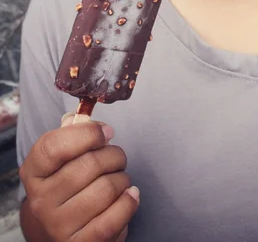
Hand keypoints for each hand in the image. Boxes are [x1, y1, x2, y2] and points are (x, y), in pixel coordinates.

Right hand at [19, 114, 138, 241]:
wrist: (62, 228)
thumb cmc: (68, 183)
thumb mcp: (63, 157)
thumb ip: (74, 133)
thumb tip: (92, 122)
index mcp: (33, 172)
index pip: (54, 146)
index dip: (87, 133)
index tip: (106, 132)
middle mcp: (41, 200)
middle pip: (90, 164)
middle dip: (114, 155)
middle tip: (116, 157)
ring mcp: (59, 225)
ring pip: (107, 188)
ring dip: (123, 178)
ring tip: (119, 178)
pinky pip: (115, 216)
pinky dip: (129, 201)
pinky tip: (129, 194)